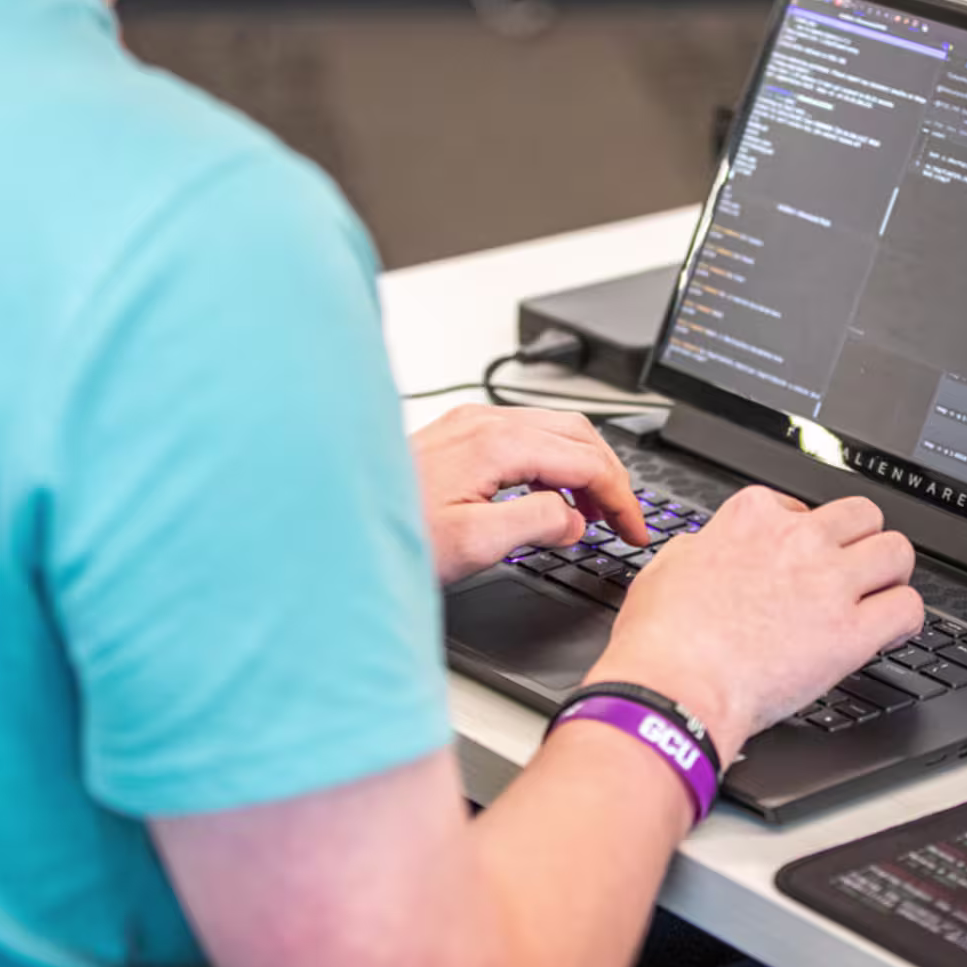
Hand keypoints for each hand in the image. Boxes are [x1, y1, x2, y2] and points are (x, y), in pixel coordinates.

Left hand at [409, 404, 648, 584]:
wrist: (332, 529)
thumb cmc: (390, 536)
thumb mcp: (474, 544)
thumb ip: (537, 525)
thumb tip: (574, 519)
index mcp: (497, 443)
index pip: (586, 461)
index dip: (621, 498)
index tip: (635, 530)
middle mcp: (485, 422)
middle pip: (578, 435)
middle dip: (610, 478)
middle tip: (625, 521)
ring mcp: (471, 425)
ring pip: (555, 431)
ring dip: (585, 469)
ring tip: (594, 513)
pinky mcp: (460, 436)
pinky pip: (528, 438)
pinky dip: (555, 464)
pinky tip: (551, 495)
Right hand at [583, 487, 920, 763]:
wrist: (675, 688)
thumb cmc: (662, 640)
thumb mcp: (666, 567)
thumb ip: (700, 549)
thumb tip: (707, 550)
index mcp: (752, 519)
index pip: (800, 504)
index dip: (804, 533)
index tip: (804, 554)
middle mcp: (798, 541)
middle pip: (863, 515)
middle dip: (862, 540)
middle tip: (854, 567)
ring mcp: (829, 583)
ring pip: (897, 551)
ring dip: (891, 574)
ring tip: (880, 595)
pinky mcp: (852, 632)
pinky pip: (909, 608)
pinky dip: (906, 620)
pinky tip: (892, 631)